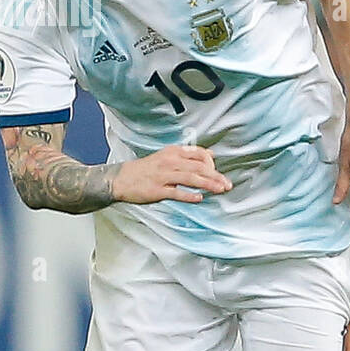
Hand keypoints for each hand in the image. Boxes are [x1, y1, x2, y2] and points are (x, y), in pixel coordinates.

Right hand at [113, 146, 231, 204]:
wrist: (121, 178)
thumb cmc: (146, 169)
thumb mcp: (168, 156)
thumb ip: (189, 155)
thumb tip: (211, 154)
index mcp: (173, 152)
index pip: (199, 154)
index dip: (212, 163)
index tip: (219, 173)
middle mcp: (170, 162)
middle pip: (199, 168)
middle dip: (216, 176)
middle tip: (227, 184)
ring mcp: (164, 176)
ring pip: (191, 179)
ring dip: (208, 184)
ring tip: (220, 190)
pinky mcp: (157, 190)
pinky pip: (176, 193)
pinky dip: (189, 195)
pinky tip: (199, 198)